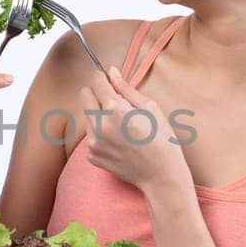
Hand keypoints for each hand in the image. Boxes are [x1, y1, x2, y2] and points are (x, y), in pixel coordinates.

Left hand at [78, 65, 189, 192]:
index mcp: (115, 109)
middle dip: (96, 93)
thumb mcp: (150, 108)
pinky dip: (100, 134)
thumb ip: (126, 88)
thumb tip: (111, 71)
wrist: (161, 175)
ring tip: (120, 125)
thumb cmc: (162, 139)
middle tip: (113, 100)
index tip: (107, 79)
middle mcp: (100, 125)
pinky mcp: (92, 156)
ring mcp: (94, 142)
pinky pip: (90, 136)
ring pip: (87, 116)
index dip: (102, 78)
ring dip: (99, 115)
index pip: (96, 82)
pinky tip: (118, 141)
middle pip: (84, 96)